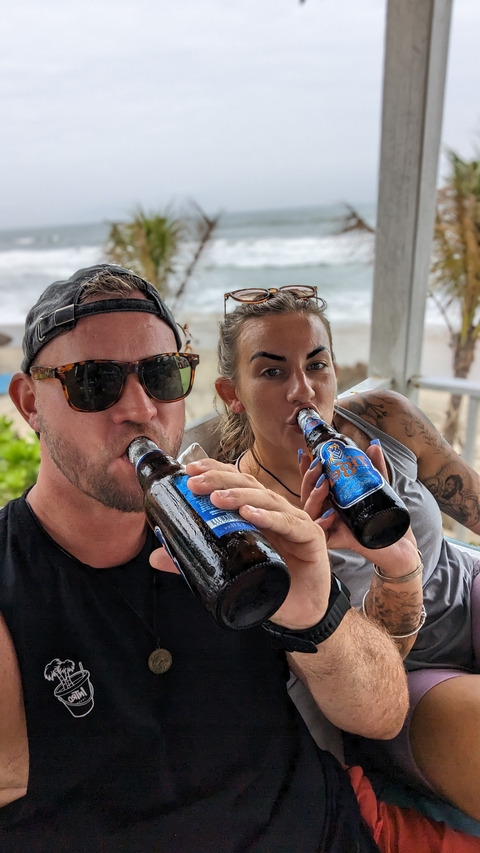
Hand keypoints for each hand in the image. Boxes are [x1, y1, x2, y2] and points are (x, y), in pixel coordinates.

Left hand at [180, 458, 331, 629]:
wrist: (302, 612)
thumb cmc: (269, 584)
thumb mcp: (228, 570)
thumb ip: (196, 560)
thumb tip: (157, 556)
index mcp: (259, 511)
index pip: (236, 483)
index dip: (215, 472)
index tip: (190, 470)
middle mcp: (277, 510)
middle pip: (248, 485)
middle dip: (220, 481)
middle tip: (194, 484)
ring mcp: (295, 521)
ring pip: (266, 499)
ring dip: (239, 496)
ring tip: (216, 499)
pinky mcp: (311, 537)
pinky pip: (289, 523)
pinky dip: (269, 517)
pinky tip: (250, 515)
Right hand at [299, 444, 418, 574]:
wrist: (400, 545)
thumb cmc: (387, 519)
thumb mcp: (380, 488)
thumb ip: (374, 467)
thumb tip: (374, 445)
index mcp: (333, 500)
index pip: (314, 483)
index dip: (306, 469)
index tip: (305, 452)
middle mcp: (327, 512)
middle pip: (307, 494)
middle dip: (308, 478)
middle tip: (317, 465)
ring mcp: (329, 527)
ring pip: (308, 511)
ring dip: (312, 495)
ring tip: (323, 483)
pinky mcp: (335, 542)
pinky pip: (320, 533)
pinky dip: (320, 522)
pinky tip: (329, 513)